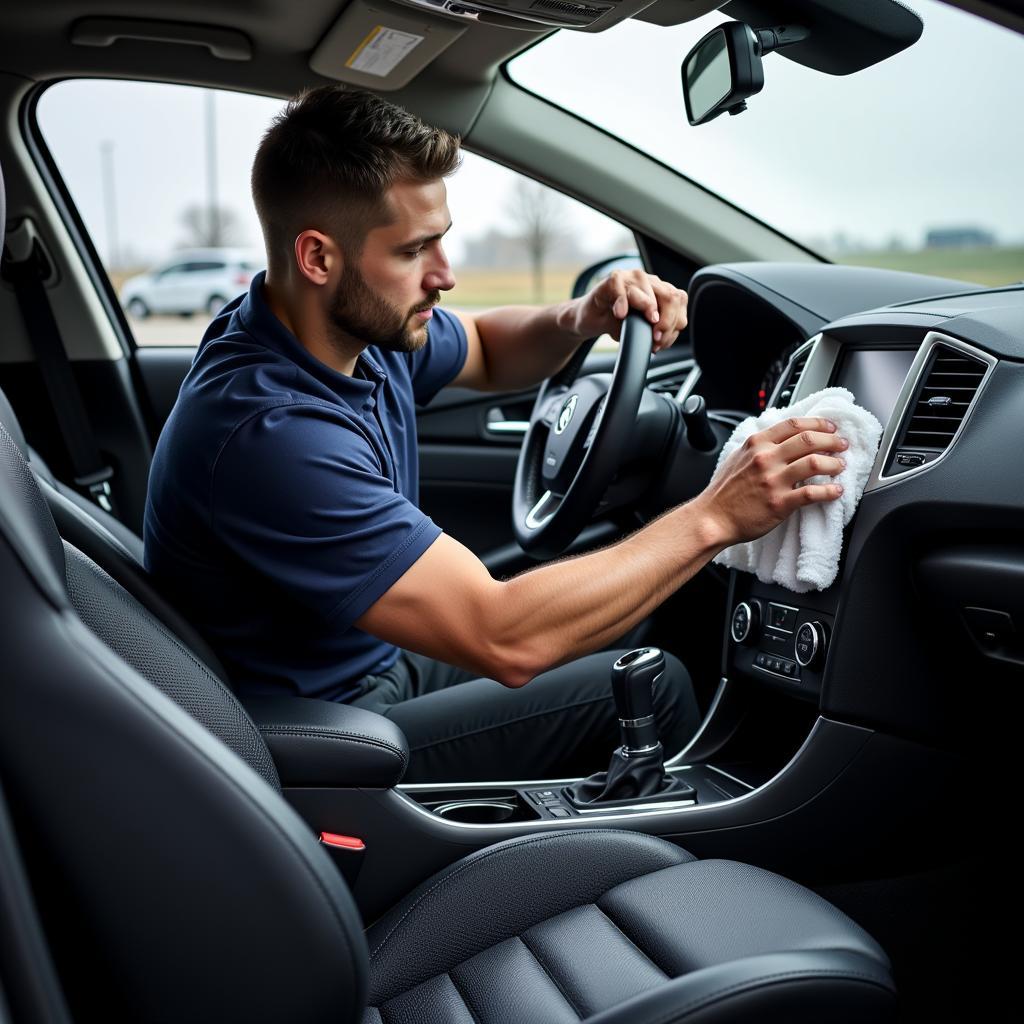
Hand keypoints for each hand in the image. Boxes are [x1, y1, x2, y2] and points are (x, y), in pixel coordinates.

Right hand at [570, 270, 686, 352]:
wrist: (589, 319)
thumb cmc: (614, 322)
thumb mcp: (640, 330)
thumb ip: (656, 331)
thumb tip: (664, 339)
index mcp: (659, 291)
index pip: (679, 301)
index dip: (674, 323)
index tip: (660, 342)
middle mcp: (648, 281)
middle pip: (670, 296)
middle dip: (665, 322)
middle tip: (654, 339)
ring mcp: (630, 277)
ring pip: (649, 292)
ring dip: (647, 312)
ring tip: (636, 327)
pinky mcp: (612, 280)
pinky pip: (622, 288)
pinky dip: (623, 302)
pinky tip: (620, 314)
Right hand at [693, 417, 847, 547]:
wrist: (712, 518)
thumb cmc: (724, 492)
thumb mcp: (737, 457)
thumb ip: (759, 447)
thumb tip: (781, 440)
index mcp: (756, 444)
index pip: (793, 424)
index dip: (818, 424)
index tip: (830, 428)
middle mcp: (766, 458)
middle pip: (809, 440)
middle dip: (832, 441)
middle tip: (842, 445)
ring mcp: (773, 480)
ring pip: (814, 463)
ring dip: (834, 464)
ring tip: (840, 467)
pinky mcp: (779, 502)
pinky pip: (812, 493)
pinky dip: (829, 491)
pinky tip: (836, 491)